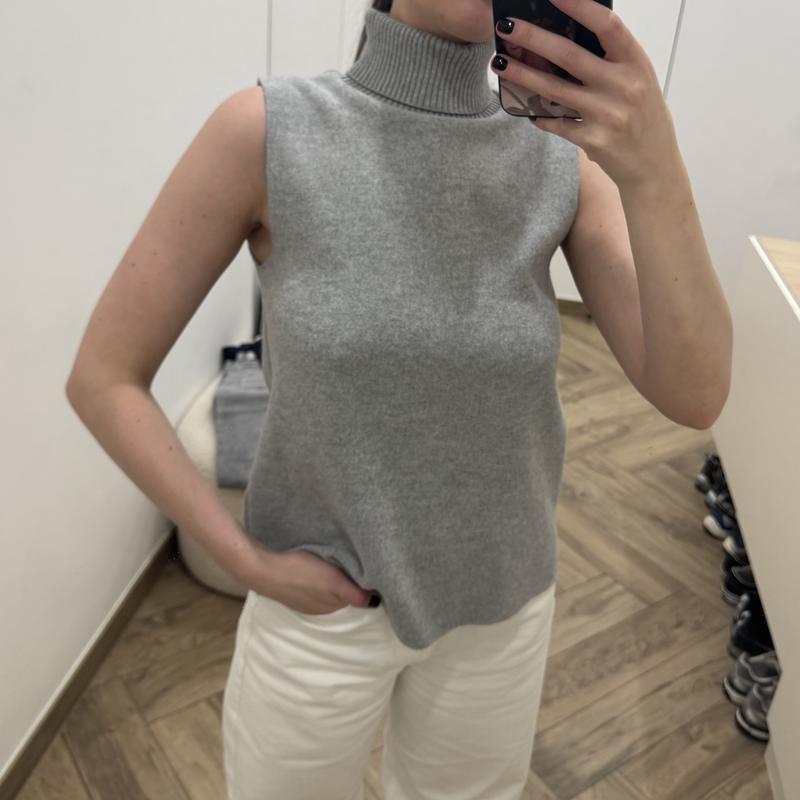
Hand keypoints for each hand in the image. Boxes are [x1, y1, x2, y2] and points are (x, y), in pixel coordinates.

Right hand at [238, 543, 377, 613]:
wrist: (262, 568)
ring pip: (328, 589)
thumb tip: (376, 603)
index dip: (363, 585)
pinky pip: (313, 585)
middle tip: (357, 561)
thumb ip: (354, 594)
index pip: (355, 597)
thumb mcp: (332, 582)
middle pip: (342, 594)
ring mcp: (304, 600)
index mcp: (330, 607)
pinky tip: (317, 566)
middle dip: (351, 581)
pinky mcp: (293, 589)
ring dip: (334, 578)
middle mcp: (319, 608)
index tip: (369, 570)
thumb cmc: (299, 572)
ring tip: (337, 562)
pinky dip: (320, 578)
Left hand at [491, 0, 681, 189]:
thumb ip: (612, 60)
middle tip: (506, 26)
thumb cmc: (643, 117)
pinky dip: (539, 115)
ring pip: (554, 90)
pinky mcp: (592, 140)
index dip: (579, 5)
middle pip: (570, 55)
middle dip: (533, 38)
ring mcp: (607, 114)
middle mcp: (623, 86)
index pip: (606, 25)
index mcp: (636, 62)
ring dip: (523, 76)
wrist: (654, 166)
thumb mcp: (638, 80)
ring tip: (500, 64)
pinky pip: (556, 123)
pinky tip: (526, 111)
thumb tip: (570, 35)